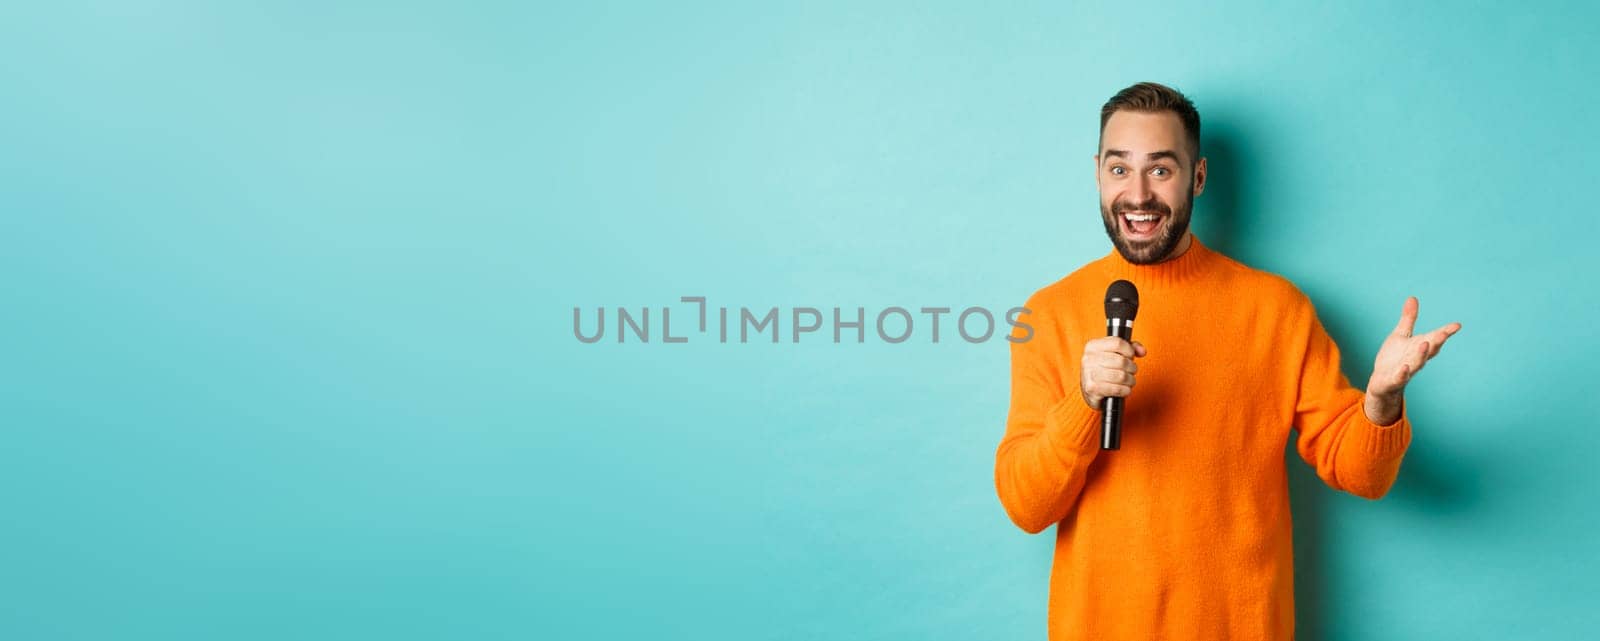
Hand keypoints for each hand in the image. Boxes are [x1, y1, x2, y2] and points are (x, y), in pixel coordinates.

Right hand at [1081, 337, 1146, 409]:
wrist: (1090, 390)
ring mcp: (1089, 374)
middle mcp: (1088, 359)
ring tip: (1129, 380)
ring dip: (1130, 380)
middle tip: (1131, 370)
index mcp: (1092, 346)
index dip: (1129, 350)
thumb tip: (1141, 351)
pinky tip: (1123, 389)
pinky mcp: (1092, 389)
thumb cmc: (1103, 370)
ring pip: (1121, 376)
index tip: (1130, 356)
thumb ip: (1130, 347)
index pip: (1117, 343)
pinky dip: (1125, 390)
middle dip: (1132, 367)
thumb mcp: (1114, 353)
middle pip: (1121, 361)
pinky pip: (1118, 389)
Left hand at [1364, 296, 1460, 424]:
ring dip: (1421, 354)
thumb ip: (1409, 318)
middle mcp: (1417, 358)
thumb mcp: (1401, 335)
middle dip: (1437, 341)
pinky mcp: (1394, 379)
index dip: (1446, 332)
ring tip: (1425, 344)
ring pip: (1417, 363)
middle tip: (1444, 333)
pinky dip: (1402, 373)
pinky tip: (1404, 368)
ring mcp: (1407, 369)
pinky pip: (1400, 377)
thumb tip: (1413, 297)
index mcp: (1420, 347)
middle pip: (1430, 350)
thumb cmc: (1395, 357)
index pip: (1435, 339)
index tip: (1457, 325)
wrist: (1382, 381)